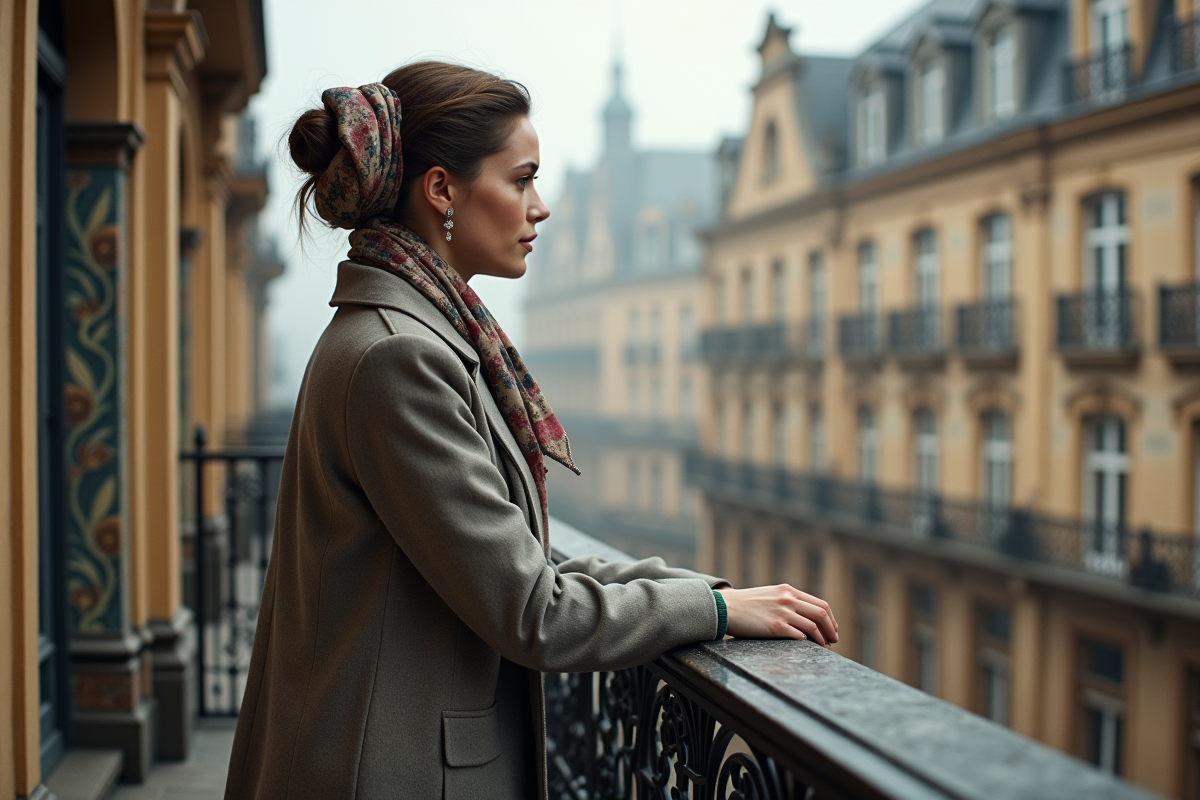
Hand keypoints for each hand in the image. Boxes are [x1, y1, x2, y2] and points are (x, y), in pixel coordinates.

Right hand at [720, 585, 838, 645]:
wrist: (725, 607)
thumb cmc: (745, 604)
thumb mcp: (770, 594)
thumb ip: (786, 600)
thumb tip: (804, 614)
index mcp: (788, 590)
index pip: (820, 604)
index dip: (831, 618)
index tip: (832, 629)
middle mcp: (788, 599)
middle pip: (822, 614)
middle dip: (832, 629)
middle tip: (834, 640)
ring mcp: (782, 613)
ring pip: (814, 627)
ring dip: (822, 640)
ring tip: (824, 648)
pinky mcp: (775, 627)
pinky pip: (800, 636)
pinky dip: (808, 643)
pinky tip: (808, 648)